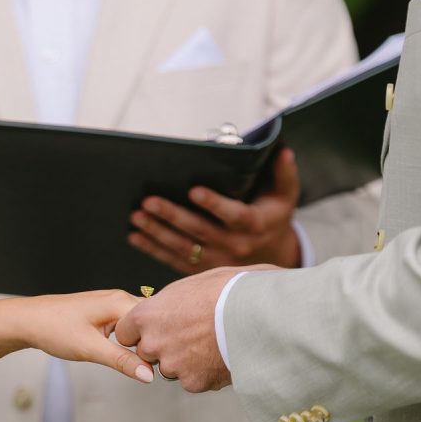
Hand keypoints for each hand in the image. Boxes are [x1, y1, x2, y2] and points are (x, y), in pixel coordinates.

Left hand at [15, 289, 154, 383]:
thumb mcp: (90, 349)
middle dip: (154, 341)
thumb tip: (149, 374)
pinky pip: (128, 325)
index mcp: (120, 302)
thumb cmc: (53, 328)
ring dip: (143, 341)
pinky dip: (132, 339)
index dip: (160, 342)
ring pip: (140, 325)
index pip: (156, 321)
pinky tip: (129, 352)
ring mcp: (112, 304)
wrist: (27, 321)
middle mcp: (119, 299)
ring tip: (145, 360)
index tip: (162, 363)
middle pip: (151, 321)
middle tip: (158, 364)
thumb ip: (123, 361)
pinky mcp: (104, 313)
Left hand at [116, 267, 241, 392]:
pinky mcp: (194, 382)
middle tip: (190, 335)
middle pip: (147, 353)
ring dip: (184, 361)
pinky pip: (193, 381)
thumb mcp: (189, 286)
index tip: (156, 329)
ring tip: (211, 343)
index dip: (141, 332)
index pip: (125, 333)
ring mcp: (173, 365)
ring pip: (171, 369)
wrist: (259, 312)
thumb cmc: (228, 290)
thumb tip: (165, 307)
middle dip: (163, 347)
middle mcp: (154, 342)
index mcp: (146, 315)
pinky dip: (205, 373)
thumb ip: (167, 303)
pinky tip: (221, 356)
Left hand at [128, 148, 300, 273]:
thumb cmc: (273, 216)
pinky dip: (153, 249)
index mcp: (254, 225)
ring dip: (157, 233)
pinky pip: (175, 261)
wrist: (273, 256)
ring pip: (184, 248)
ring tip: (136, 217)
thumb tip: (283, 149)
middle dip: (173, 216)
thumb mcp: (285, 195)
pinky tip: (135, 237)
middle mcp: (235, 246)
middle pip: (200, 231)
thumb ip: (284, 173)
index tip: (194, 190)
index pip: (234, 215)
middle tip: (148, 201)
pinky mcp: (203, 271)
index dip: (214, 204)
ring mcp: (217, 261)